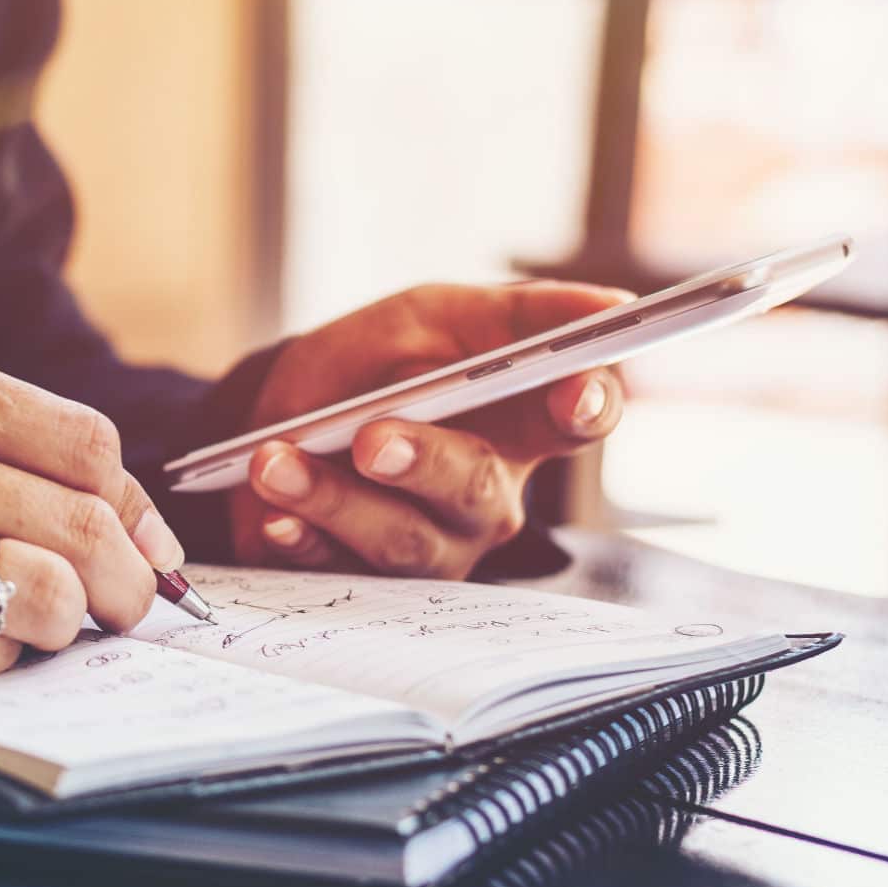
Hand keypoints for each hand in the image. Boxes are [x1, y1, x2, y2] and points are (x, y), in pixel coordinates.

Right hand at [0, 347, 183, 677]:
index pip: (85, 450)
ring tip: (48, 610)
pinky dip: (1, 651)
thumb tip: (151, 538)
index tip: (147, 545)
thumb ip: (29, 442)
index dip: (136, 510)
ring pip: (43, 602)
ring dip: (68, 619)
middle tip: (128, 599)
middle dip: (128, 581)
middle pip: (78, 529)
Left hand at [230, 282, 628, 578]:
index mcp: (519, 423)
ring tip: (277, 463)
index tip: (571, 393)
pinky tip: (275, 517)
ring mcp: (432, 547)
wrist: (281, 413)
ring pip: (401, 539)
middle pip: (476, 489)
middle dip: (422, 461)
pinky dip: (302, 538)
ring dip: (333, 499)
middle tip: (370, 440)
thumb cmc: (376, 362)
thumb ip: (519, 313)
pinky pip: (339, 570)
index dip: (587, 407)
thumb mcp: (434, 316)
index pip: (581, 419)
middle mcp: (487, 496)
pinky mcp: (369, 581)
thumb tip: (612, 305)